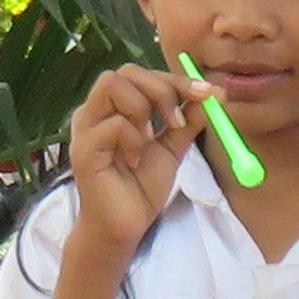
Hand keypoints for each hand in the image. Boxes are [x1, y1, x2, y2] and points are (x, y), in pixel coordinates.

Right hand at [67, 64, 199, 255]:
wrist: (123, 228)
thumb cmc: (140, 188)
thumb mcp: (172, 148)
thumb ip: (188, 121)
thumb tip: (215, 94)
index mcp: (114, 107)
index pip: (143, 74)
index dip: (177, 80)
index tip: (208, 93)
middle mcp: (96, 110)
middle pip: (127, 70)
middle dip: (162, 90)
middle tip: (177, 122)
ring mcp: (86, 127)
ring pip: (112, 83)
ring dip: (143, 108)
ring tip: (150, 139)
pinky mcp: (83, 149)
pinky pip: (112, 124)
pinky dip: (133, 139)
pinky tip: (135, 160)